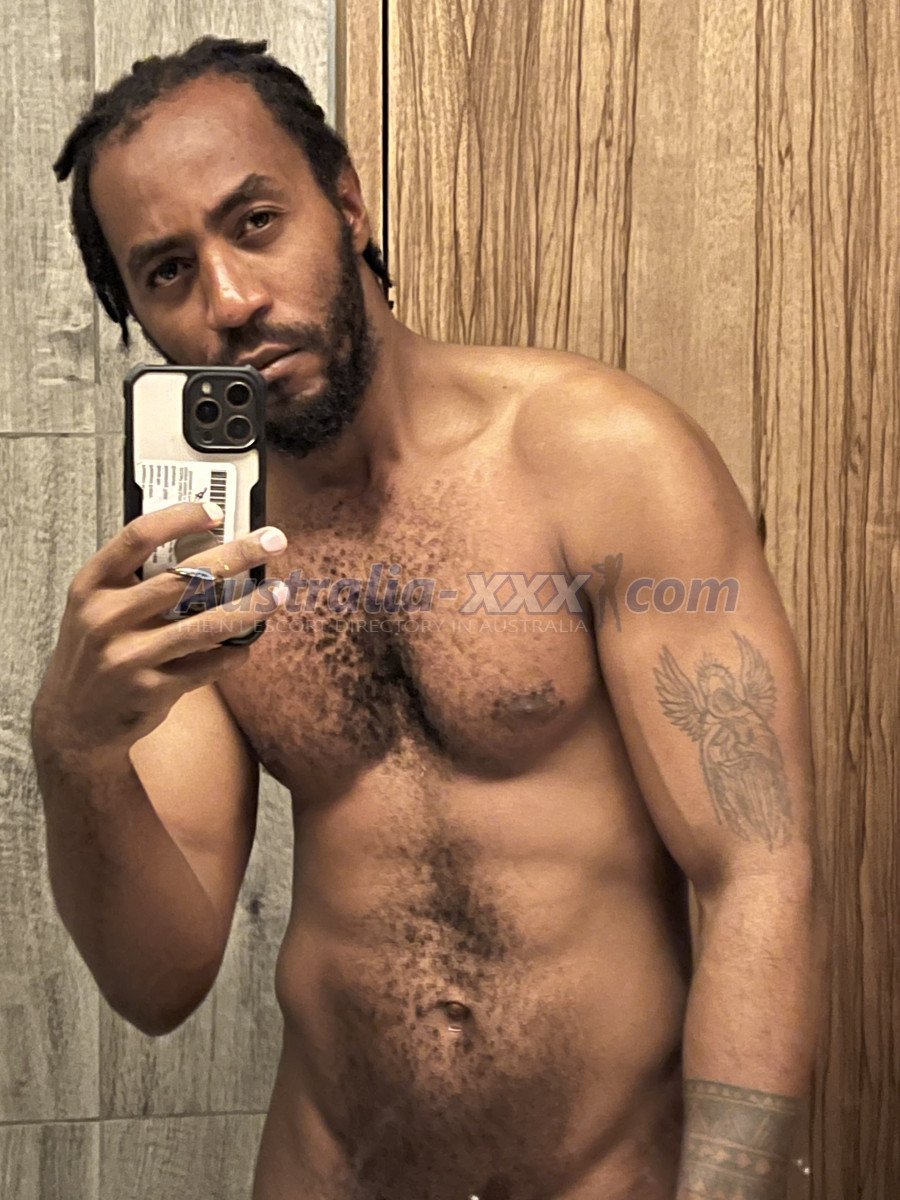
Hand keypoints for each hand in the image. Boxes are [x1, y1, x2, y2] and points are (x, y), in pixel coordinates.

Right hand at [32, 501, 287, 755]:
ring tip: (280, 593)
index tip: (218, 511)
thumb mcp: (97, 607)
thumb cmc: (97, 650)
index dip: (180, 518)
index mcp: (92, 586)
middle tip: (274, 541)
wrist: (73, 721)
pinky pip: (208, 665)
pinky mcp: (151, 689)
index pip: (137, 537)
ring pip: (205, 624)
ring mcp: (129, 656)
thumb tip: (208, 547)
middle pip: (184, 577)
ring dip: (251, 607)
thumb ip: (137, 579)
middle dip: (237, 555)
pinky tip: (247, 643)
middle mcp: (106, 618)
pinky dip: (233, 652)